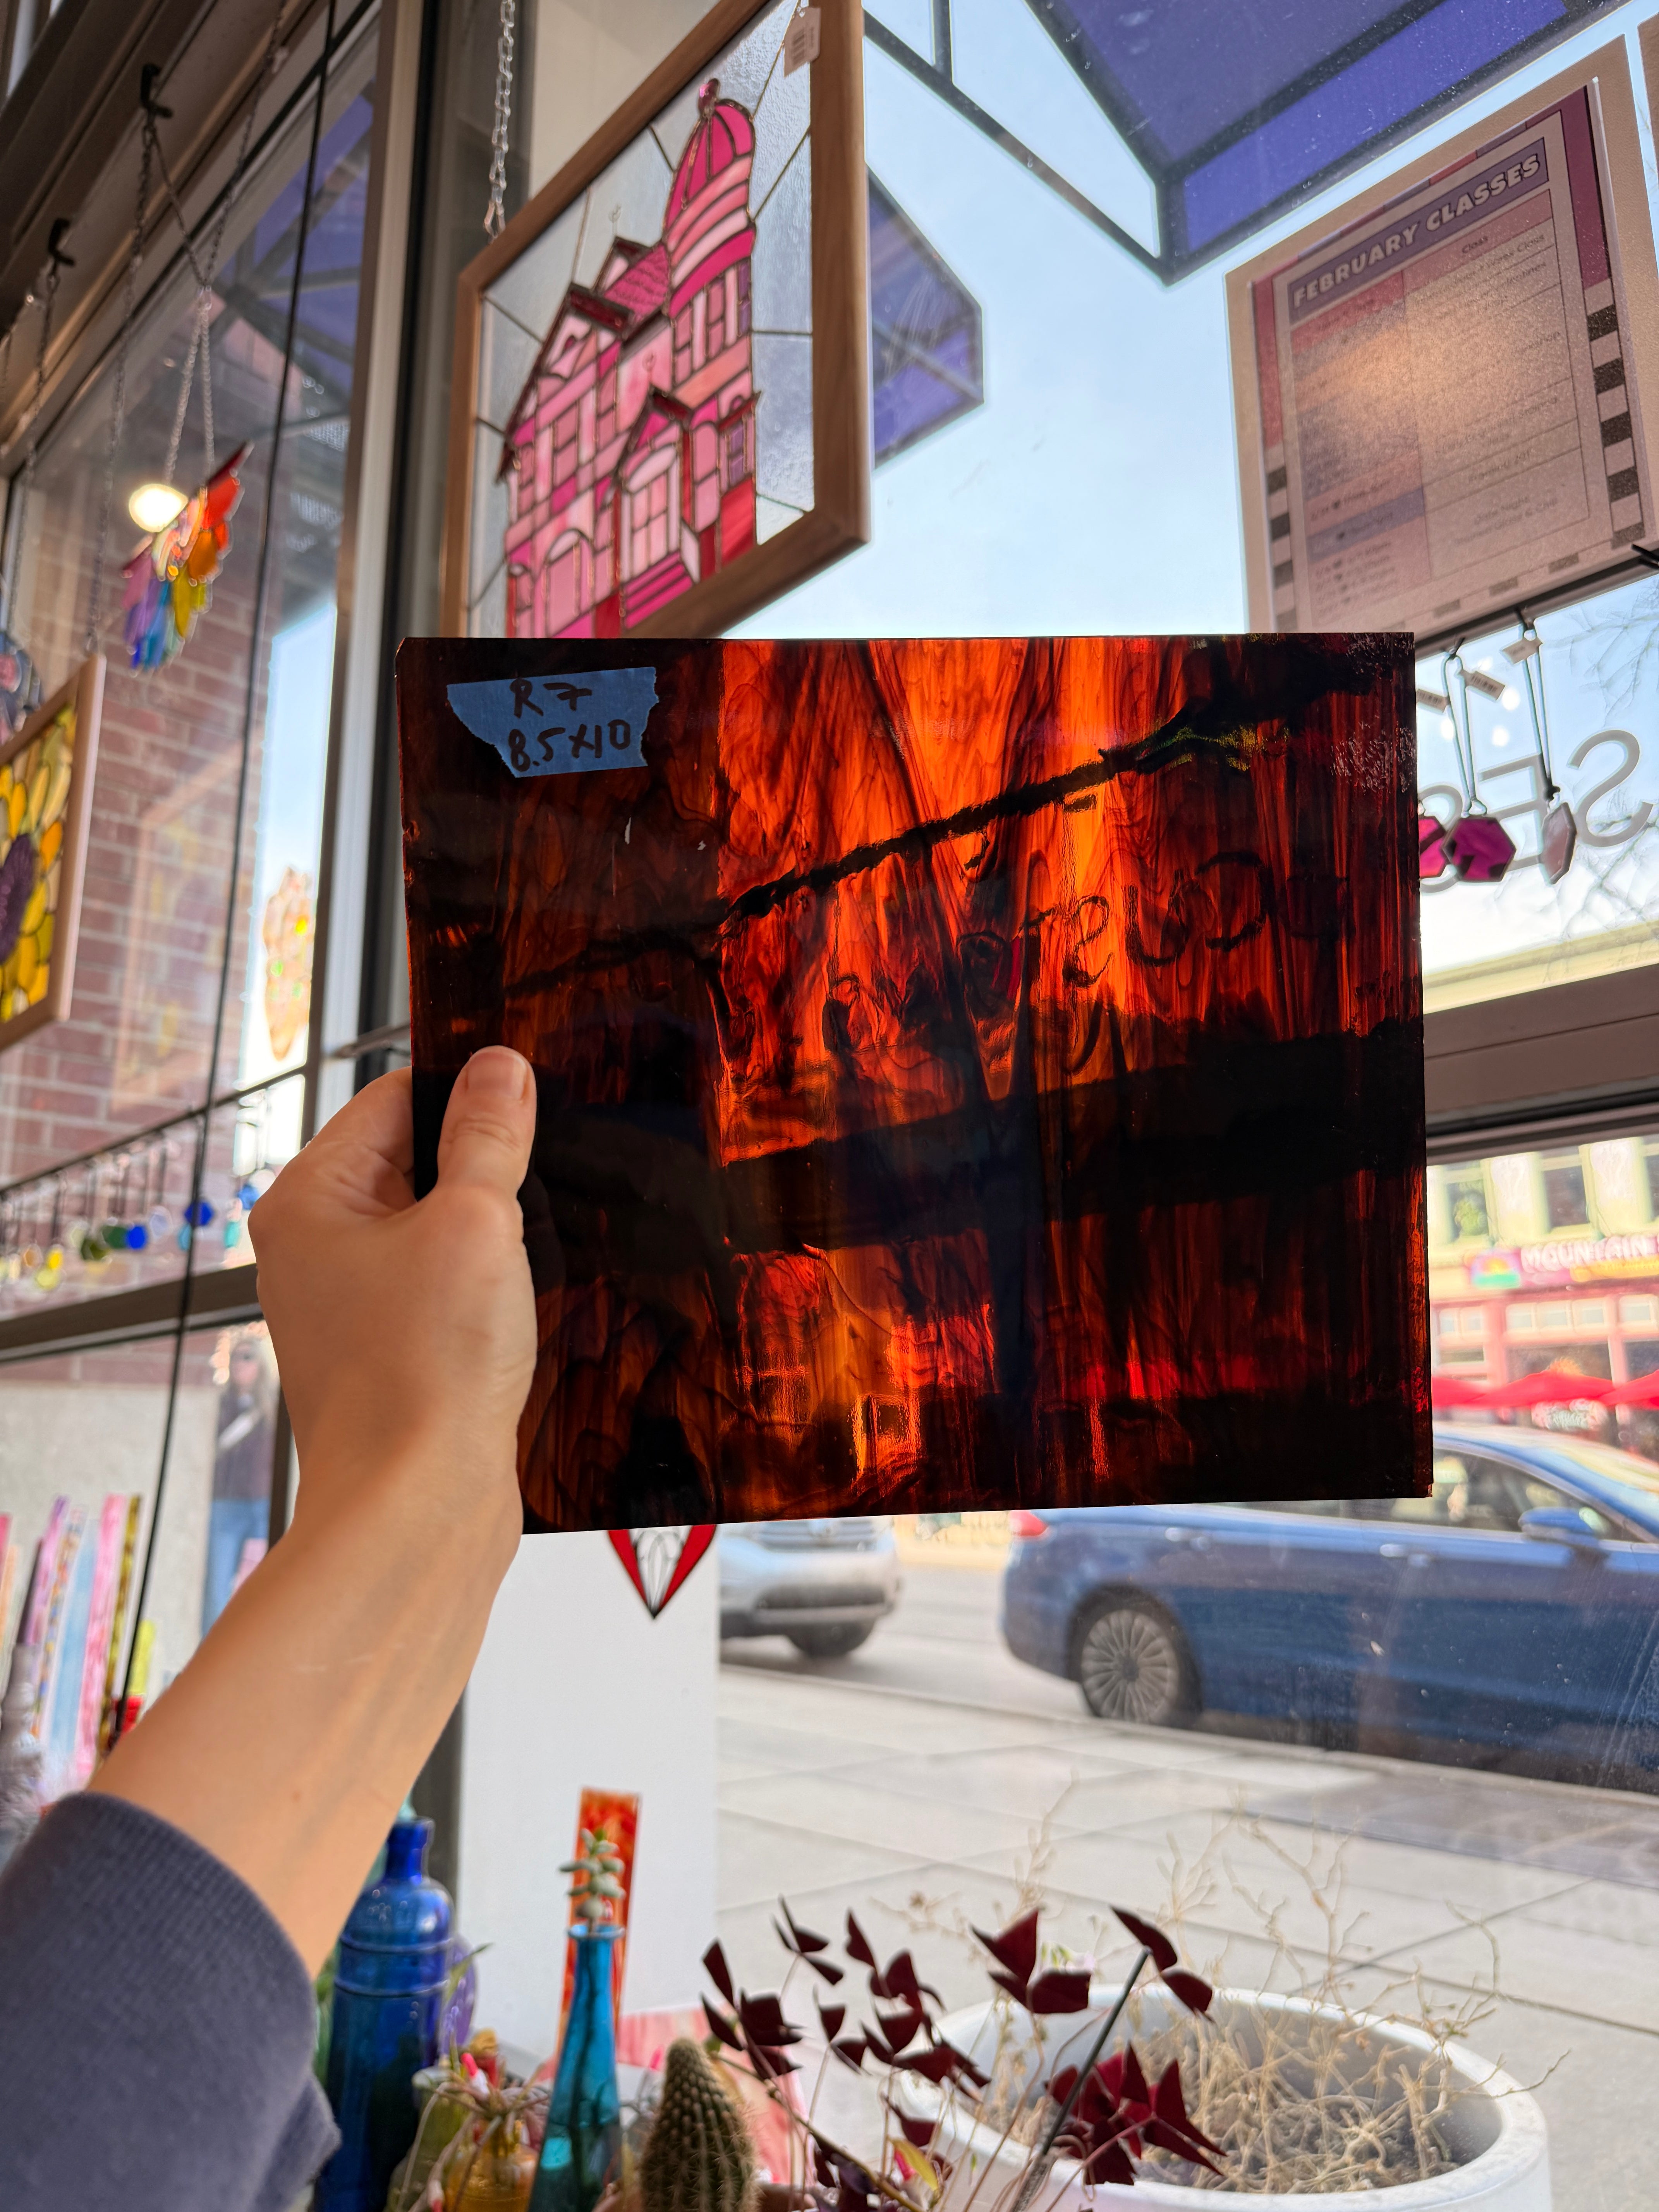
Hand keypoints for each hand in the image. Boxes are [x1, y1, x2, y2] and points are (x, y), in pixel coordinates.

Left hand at [251, 1052, 536, 1548]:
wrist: (416, 1512)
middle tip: (546, 1183)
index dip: (468, 1093)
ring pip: (437, 1229)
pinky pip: (443, 1288)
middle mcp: (316, 1249)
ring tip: (536, 1253)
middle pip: (415, 1163)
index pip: (394, 1099)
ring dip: (493, 1234)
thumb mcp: (476, 1225)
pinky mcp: (388, 1353)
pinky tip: (526, 1304)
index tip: (531, 1101)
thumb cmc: (424, 1376)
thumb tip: (498, 1068)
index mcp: (310, 1201)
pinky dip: (487, 1287)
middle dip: (485, 1169)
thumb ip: (489, 1139)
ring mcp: (350, 1305)